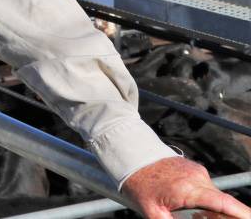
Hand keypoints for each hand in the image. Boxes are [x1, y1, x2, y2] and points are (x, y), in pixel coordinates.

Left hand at [121, 157, 250, 218]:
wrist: (130, 156)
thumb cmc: (138, 184)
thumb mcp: (151, 212)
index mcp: (188, 190)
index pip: (224, 203)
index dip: (242, 213)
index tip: (250, 218)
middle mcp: (197, 179)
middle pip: (223, 202)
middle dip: (226, 217)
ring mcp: (197, 172)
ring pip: (216, 196)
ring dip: (215, 211)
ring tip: (198, 218)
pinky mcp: (195, 170)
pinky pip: (208, 189)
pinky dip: (208, 202)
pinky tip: (196, 212)